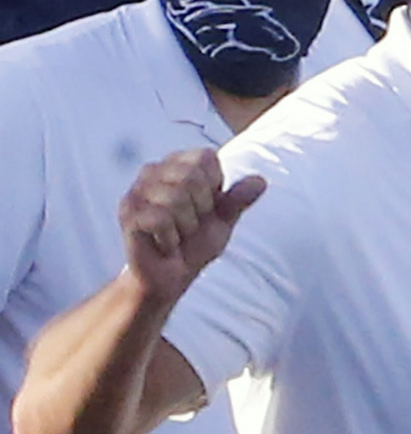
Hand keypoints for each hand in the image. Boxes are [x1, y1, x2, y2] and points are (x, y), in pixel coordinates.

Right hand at [115, 149, 257, 305]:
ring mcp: (136, 191)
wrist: (170, 276)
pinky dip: (171, 238)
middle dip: (201, 209)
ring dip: (186, 227)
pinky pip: (161, 219)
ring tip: (177, 235)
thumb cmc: (194, 244)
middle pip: (192, 177)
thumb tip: (261, 180)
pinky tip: (165, 244)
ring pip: (176, 198)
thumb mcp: (223, 221)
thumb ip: (238, 200)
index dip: (215, 186)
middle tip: (189, 226)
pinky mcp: (127, 213)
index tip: (205, 207)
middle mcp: (152, 171)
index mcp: (176, 166)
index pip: (206, 157)